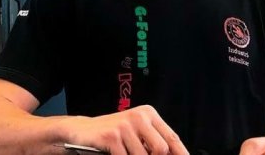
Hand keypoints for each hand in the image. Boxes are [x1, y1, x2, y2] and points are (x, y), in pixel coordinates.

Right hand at [63, 105, 188, 154]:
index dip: (181, 154)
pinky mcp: (112, 135)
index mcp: (148, 114)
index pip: (172, 138)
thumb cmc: (113, 134)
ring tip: (125, 153)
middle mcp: (139, 116)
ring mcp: (125, 125)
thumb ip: (153, 143)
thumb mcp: (136, 133)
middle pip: (161, 149)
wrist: (83, 131)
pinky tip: (116, 154)